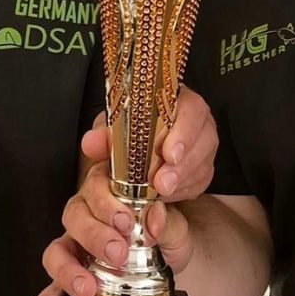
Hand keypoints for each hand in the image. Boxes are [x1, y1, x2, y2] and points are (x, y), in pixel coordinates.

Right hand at [31, 199, 191, 295]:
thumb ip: (166, 221)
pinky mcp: (67, 284)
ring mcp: (73, 252)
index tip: (124, 220)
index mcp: (108, 196)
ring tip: (88, 290)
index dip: (106, 202)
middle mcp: (84, 220)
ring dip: (67, 272)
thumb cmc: (164, 238)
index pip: (95, 187)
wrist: (169, 267)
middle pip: (73, 218)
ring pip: (55, 254)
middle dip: (93, 235)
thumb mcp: (174, 228)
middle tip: (117, 253)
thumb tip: (155, 217)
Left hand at [80, 85, 217, 202]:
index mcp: (178, 100)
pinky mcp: (203, 167)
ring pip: (203, 163)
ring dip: (182, 180)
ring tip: (162, 191)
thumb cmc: (129, 129)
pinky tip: (169, 195)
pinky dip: (184, 190)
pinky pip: (200, 181)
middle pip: (203, 139)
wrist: (135, 144)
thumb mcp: (113, 127)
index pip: (191, 109)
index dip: (184, 132)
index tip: (168, 154)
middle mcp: (197, 120)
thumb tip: (91, 143)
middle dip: (182, 165)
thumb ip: (103, 135)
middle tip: (162, 182)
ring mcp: (203, 144)